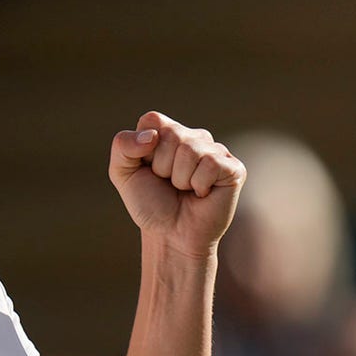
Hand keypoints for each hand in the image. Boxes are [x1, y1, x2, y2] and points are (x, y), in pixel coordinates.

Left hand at [108, 111, 245, 258]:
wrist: (171, 236)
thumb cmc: (150, 204)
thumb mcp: (122, 173)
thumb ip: (123, 146)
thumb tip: (151, 135)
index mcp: (167, 132)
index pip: (153, 120)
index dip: (144, 148)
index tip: (148, 169)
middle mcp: (193, 136)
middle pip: (171, 134)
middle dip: (161, 167)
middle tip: (168, 184)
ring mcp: (215, 151)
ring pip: (189, 150)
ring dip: (180, 179)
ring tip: (184, 189)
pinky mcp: (233, 168)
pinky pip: (210, 164)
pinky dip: (198, 185)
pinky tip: (201, 194)